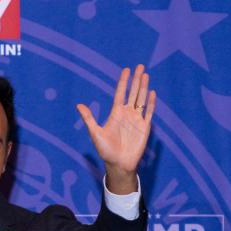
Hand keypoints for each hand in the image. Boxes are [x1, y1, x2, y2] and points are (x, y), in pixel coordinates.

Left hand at [76, 64, 154, 193]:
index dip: (123, 82)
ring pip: (141, 100)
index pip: (120, 93)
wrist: (118, 164)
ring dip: (144, 87)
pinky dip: (150, 103)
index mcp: (115, 113)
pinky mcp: (144, 127)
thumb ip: (89, 119)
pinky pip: (148, 113)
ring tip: (146, 75)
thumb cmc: (105, 150)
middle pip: (133, 93)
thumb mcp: (95, 133)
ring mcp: (136, 120)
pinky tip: (151, 93)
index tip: (126, 70)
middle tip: (140, 66)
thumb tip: (79, 105)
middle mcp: (127, 114)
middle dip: (136, 80)